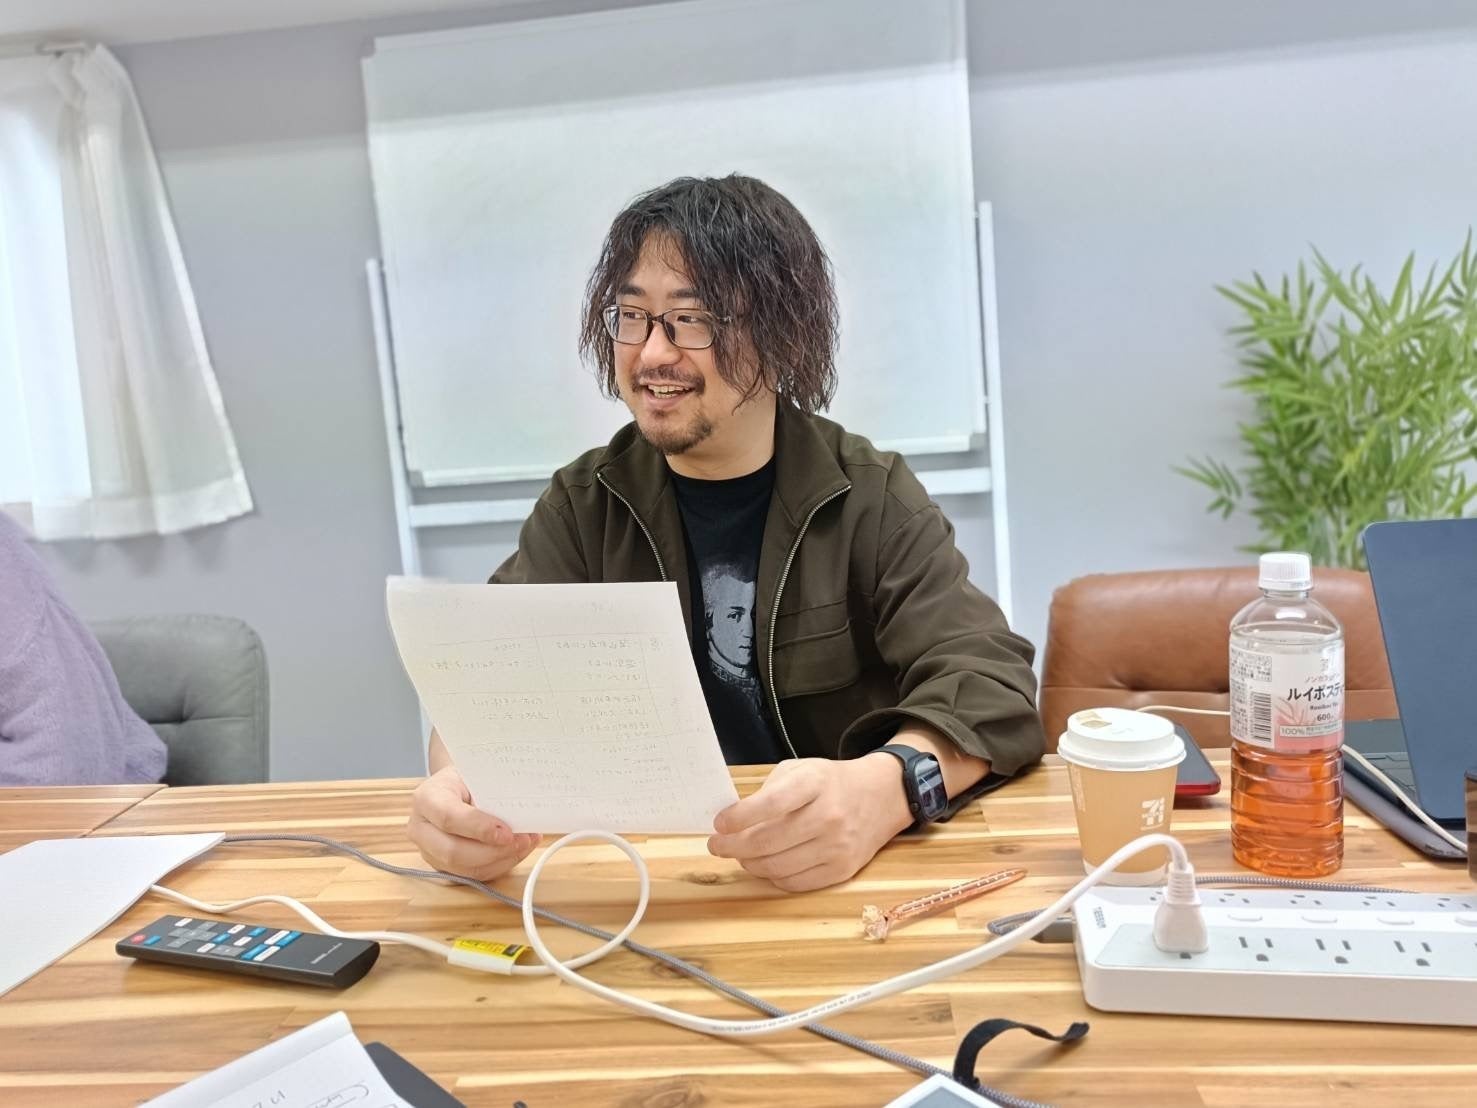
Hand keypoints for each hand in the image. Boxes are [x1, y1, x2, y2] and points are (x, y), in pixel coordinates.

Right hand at [407, 765, 539, 881]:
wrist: (455, 788)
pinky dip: (499, 866)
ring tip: (525, 844)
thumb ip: (492, 794)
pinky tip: (516, 852)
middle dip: (493, 850)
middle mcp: (421, 829)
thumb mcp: (477, 775)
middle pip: (453, 851)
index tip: (507, 832)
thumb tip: (518, 815)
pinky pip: (473, 875)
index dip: (479, 828)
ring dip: (501, 860)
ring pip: (465, 869)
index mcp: (426, 798)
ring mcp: (429, 852)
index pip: (449, 818)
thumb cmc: (466, 779)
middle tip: (522, 840)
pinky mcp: (443, 867)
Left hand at [706, 756, 911, 891]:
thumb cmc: (830, 782)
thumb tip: (733, 821)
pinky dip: (772, 877)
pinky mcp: (842, 870)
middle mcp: (828, 815)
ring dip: (748, 863)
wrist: (880, 796)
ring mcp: (837, 846)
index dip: (738, 817)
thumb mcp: (800, 769)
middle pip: (767, 842)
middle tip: (718, 844)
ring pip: (776, 867)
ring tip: (740, 854)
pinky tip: (765, 865)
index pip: (769, 804)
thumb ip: (768, 790)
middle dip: (732, 846)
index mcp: (814, 783)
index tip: (719, 823)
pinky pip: (794, 883)